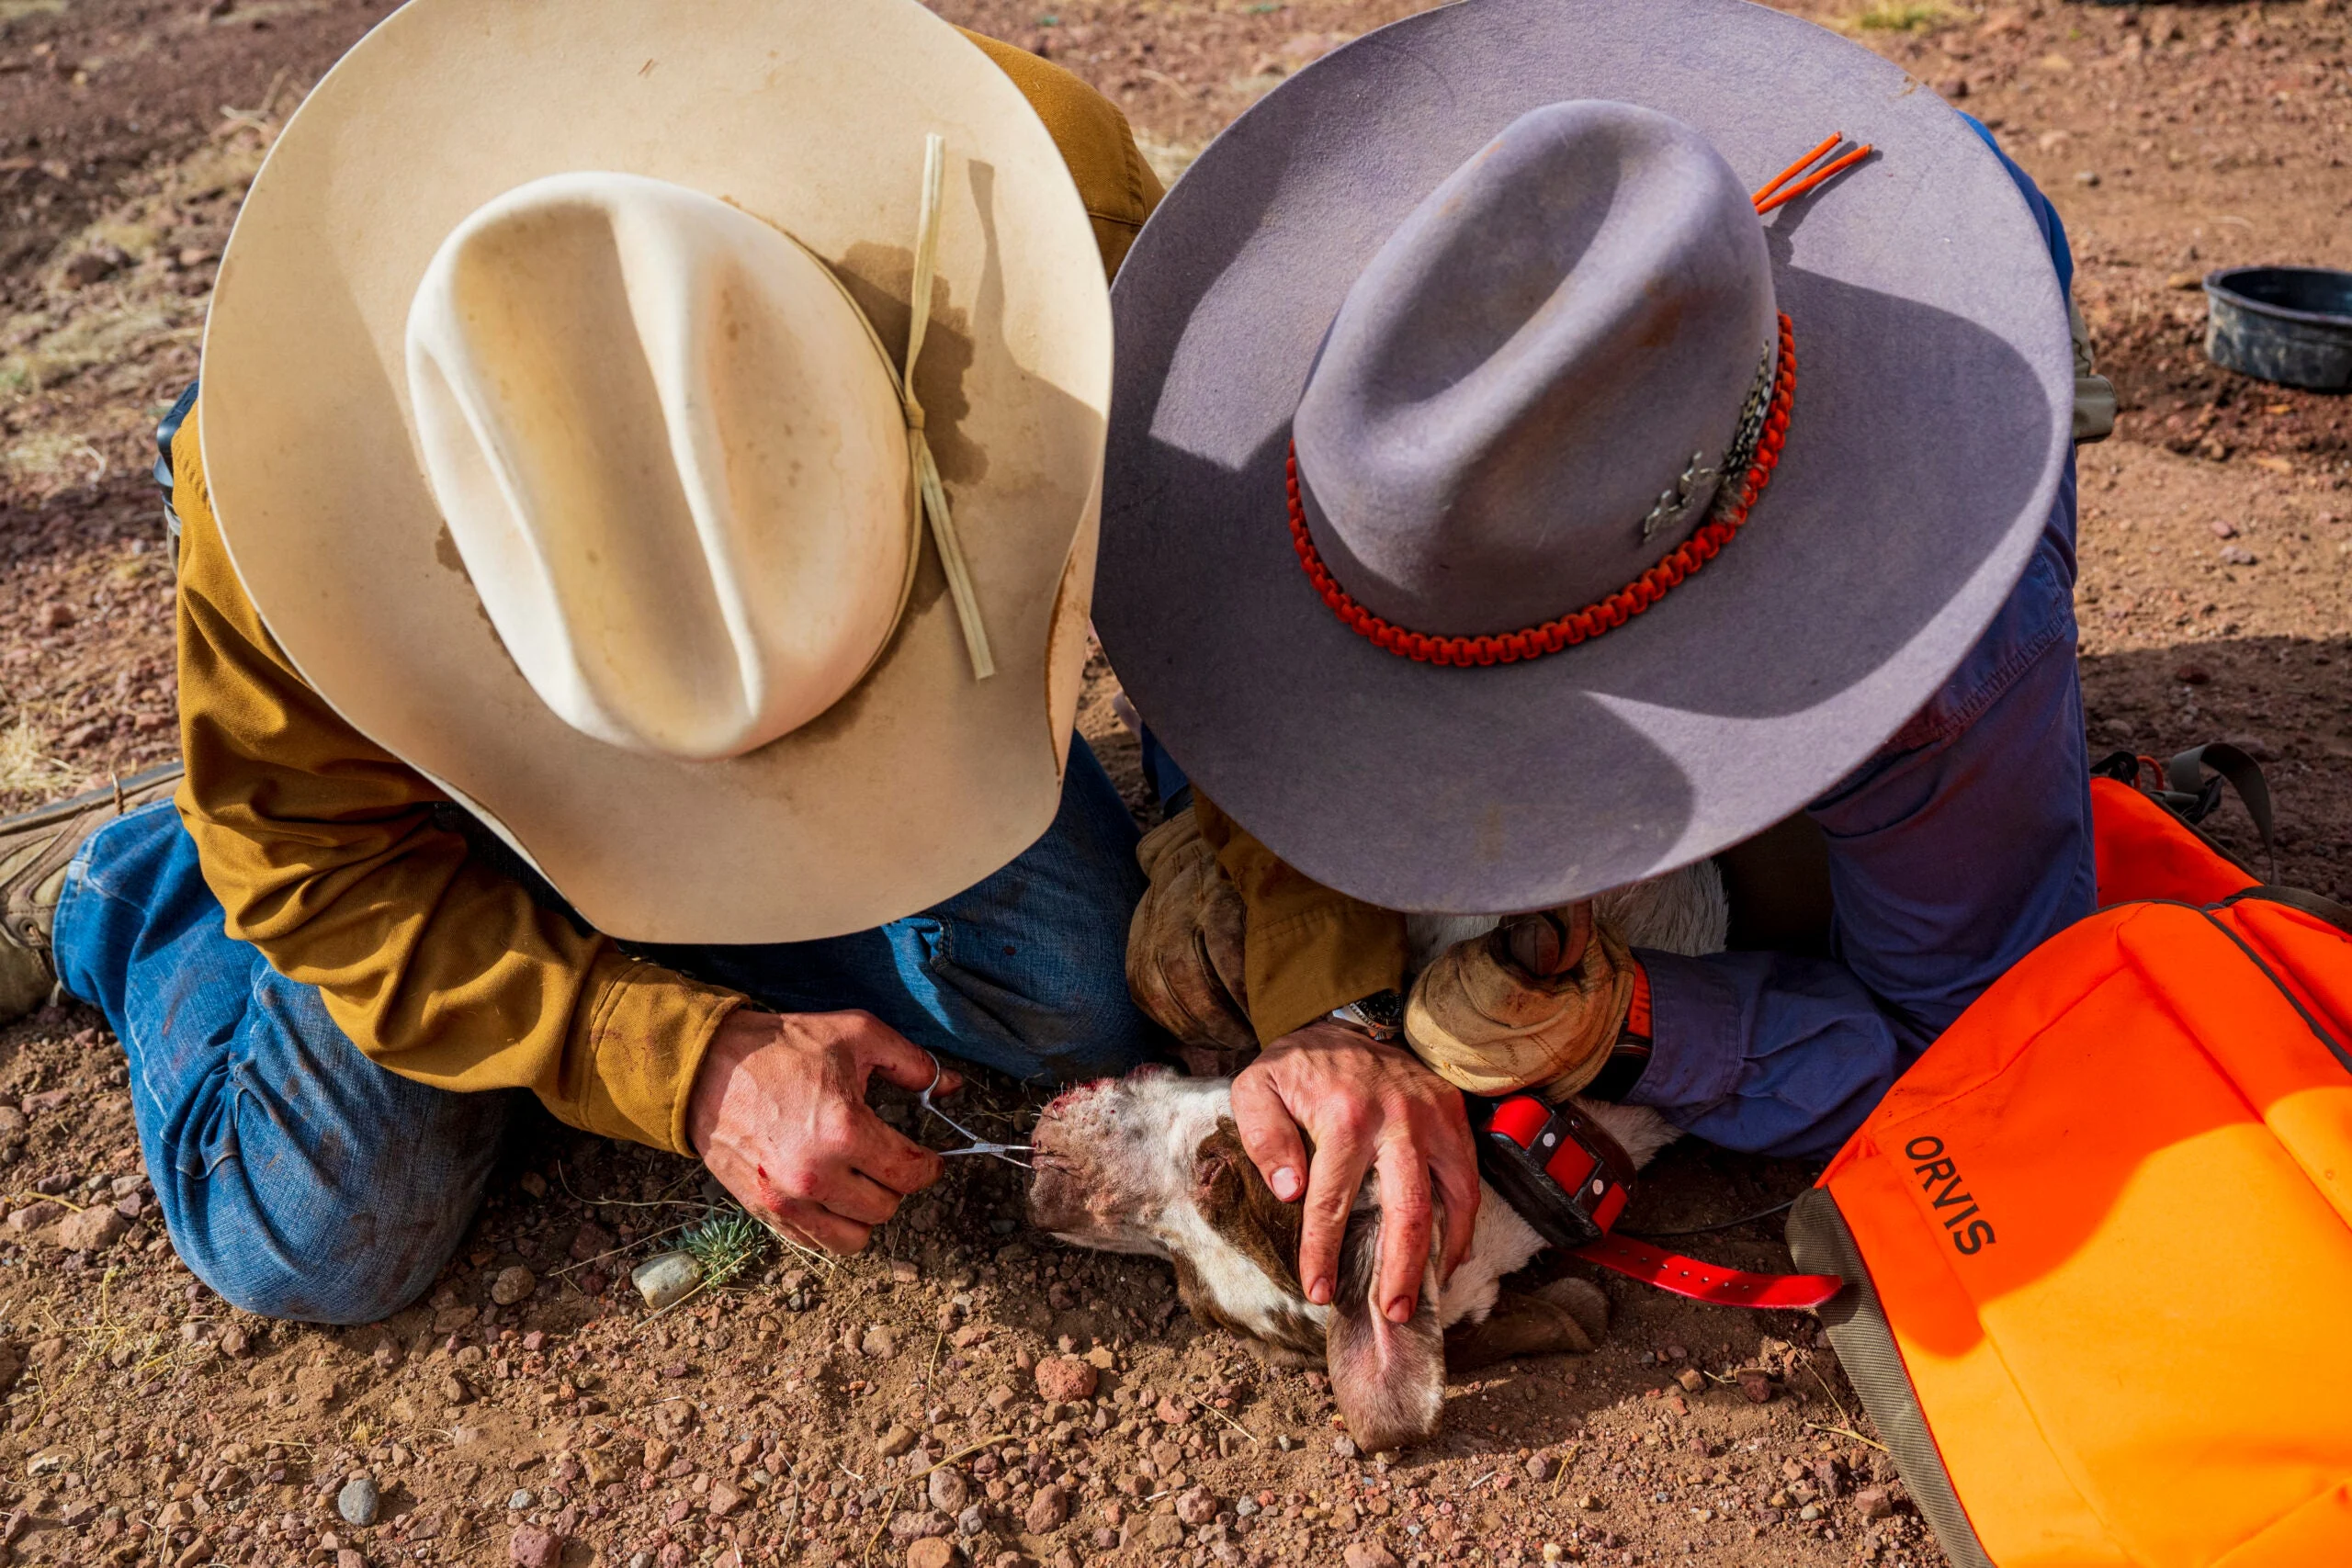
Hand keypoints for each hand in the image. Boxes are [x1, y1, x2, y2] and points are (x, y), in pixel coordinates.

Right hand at [687, 1008, 952, 1252]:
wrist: (709, 1067)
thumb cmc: (783, 1048)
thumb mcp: (857, 1035)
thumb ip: (912, 1062)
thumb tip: (950, 1085)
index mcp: (844, 1130)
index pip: (910, 1173)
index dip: (930, 1166)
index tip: (929, 1158)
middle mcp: (815, 1174)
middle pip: (886, 1207)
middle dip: (896, 1184)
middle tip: (887, 1159)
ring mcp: (787, 1199)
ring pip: (855, 1237)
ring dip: (866, 1212)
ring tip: (861, 1181)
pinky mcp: (765, 1211)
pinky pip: (815, 1243)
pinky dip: (832, 1225)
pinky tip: (832, 1194)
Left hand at [1228, 1020, 1480, 1324]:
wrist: (1348, 1017)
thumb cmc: (1299, 1065)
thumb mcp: (1257, 1088)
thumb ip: (1263, 1138)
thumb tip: (1288, 1192)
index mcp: (1345, 1116)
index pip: (1333, 1201)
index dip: (1325, 1253)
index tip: (1319, 1292)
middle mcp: (1399, 1120)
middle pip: (1409, 1210)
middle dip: (1401, 1270)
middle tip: (1392, 1313)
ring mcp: (1435, 1118)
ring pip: (1456, 1199)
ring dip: (1443, 1254)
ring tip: (1426, 1295)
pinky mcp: (1455, 1115)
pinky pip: (1470, 1180)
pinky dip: (1463, 1223)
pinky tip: (1447, 1253)